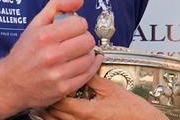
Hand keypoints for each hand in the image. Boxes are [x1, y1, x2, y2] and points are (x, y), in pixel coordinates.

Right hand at [0, 0, 102, 116]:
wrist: (9, 84)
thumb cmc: (23, 53)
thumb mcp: (35, 24)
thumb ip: (57, 6)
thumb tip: (78, 1)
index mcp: (45, 36)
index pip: (80, 24)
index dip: (79, 24)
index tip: (73, 28)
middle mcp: (52, 55)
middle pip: (88, 40)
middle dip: (84, 38)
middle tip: (77, 41)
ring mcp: (58, 74)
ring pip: (90, 57)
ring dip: (87, 53)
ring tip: (78, 53)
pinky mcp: (63, 89)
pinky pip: (88, 74)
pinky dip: (90, 67)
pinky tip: (84, 63)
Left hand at [41, 75, 165, 119]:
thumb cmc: (131, 109)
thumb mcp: (111, 89)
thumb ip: (92, 78)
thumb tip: (80, 66)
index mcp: (86, 111)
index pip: (59, 100)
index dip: (53, 90)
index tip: (52, 80)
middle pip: (53, 114)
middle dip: (49, 101)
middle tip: (47, 88)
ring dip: (51, 113)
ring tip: (50, 101)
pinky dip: (60, 119)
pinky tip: (61, 113)